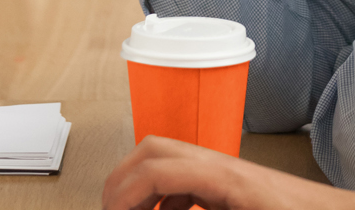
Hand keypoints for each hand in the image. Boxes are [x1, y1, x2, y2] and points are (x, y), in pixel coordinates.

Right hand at [103, 136, 354, 209]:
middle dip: (123, 181)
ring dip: (143, 190)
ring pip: (167, 162)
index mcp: (224, 176)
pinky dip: (166, 200)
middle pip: (155, 149)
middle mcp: (221, 164)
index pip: (156, 167)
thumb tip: (162, 209)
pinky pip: (187, 181)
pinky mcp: (231, 185)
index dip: (123, 195)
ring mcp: (226, 171)